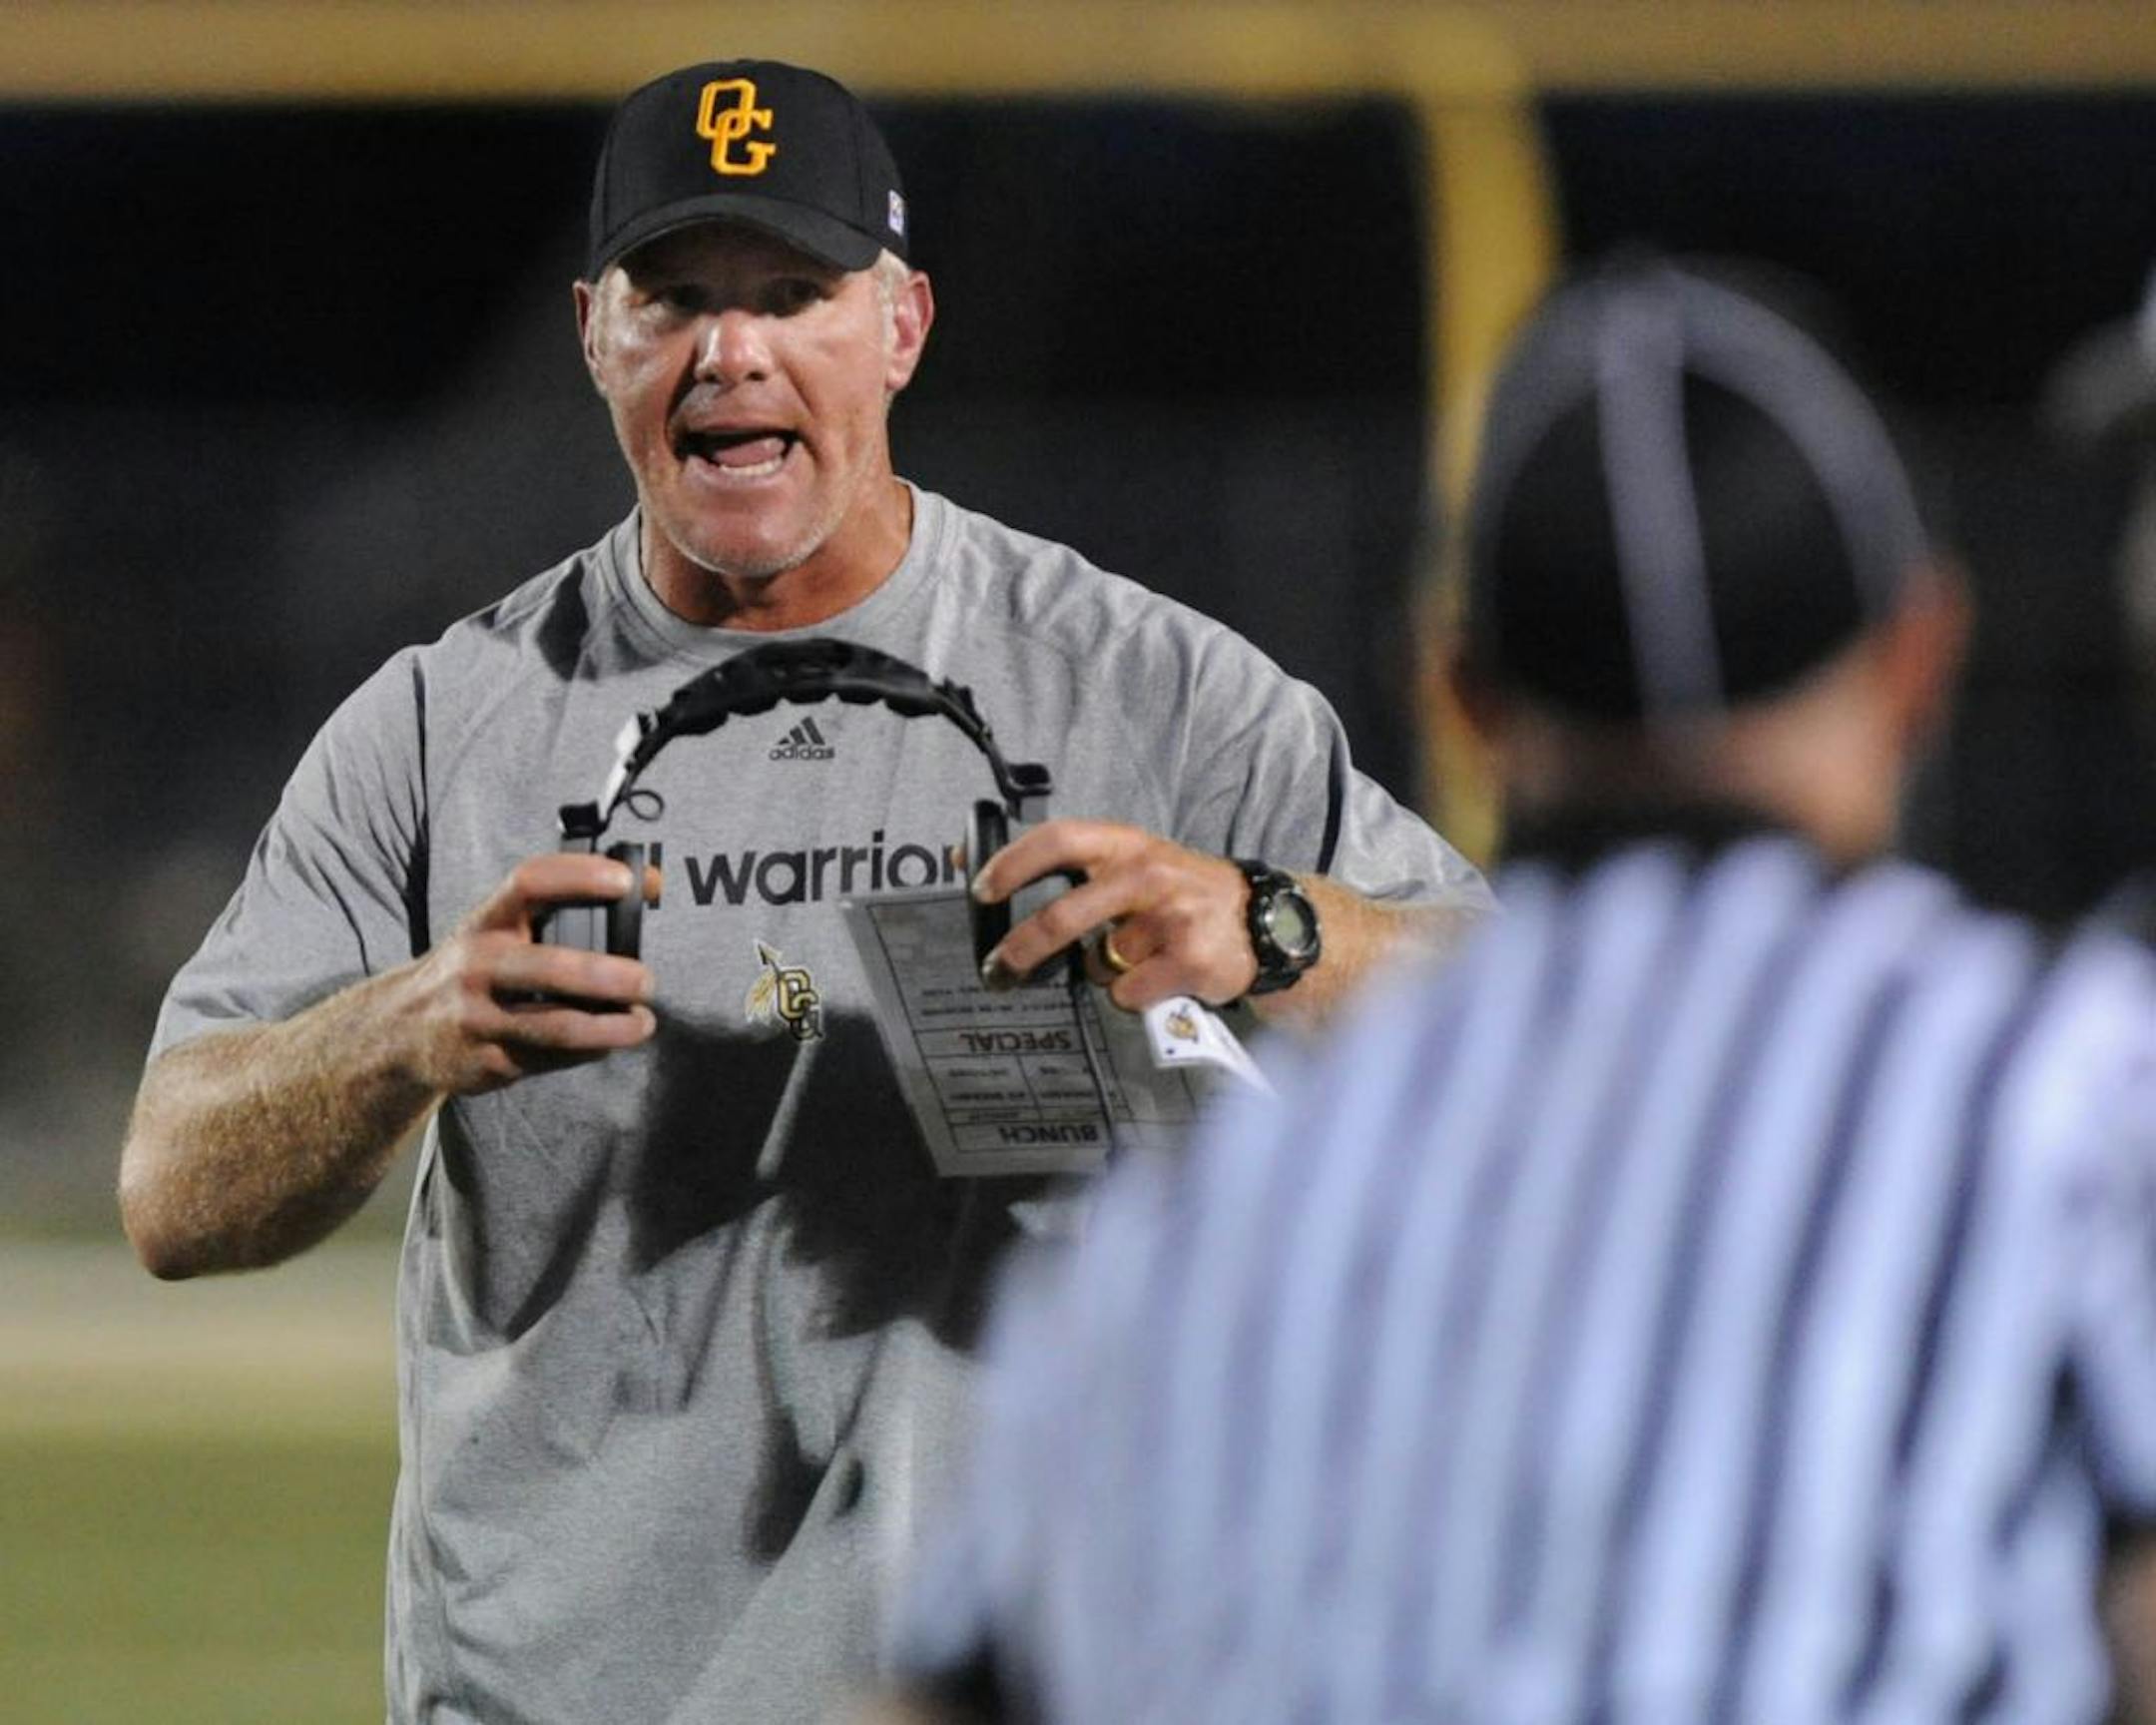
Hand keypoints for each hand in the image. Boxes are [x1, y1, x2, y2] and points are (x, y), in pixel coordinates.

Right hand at [401, 853, 657, 1093]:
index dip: (578, 876)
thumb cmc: (476, 970)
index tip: (625, 880)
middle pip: (548, 968)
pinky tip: (608, 1041)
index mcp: (485, 922)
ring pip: (554, 1027)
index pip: (529, 883)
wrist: (401, 1031)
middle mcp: (475, 967)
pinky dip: (587, 1051)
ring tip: (643, 1022)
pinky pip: (549, 1059)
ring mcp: (476, 1019)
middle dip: (604, 976)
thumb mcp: (499, 933)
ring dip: (609, 1028)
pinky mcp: (484, 1063)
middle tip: (646, 981)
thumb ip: (562, 912)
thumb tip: (651, 883)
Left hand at [972, 819, 1255, 1011]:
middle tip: (999, 968)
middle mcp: (1149, 875)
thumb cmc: (1179, 891)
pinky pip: (1128, 993)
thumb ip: (1069, 864)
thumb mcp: (1133, 860)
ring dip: (1104, 971)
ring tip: (1139, 957)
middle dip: (1024, 948)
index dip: (1014, 864)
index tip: (980, 891)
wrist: (1262, 922)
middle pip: (1065, 917)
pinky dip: (1134, 994)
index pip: (1060, 840)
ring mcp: (1171, 920)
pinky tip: (1161, 978)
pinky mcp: (1189, 962)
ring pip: (1098, 964)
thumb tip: (969, 860)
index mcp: (1127, 844)